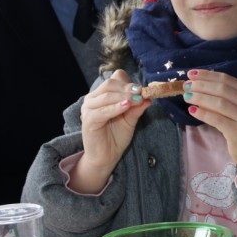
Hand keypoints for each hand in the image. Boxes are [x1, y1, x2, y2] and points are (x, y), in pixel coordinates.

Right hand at [72, 69, 149, 192]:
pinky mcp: (88, 120)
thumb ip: (136, 107)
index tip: (141, 89)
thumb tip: (148, 97)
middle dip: (127, 88)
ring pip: (106, 95)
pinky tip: (126, 106)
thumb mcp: (130, 119)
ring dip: (123, 96)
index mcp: (101, 95)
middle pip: (110, 84)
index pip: (114, 80)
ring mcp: (88, 109)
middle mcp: (92, 99)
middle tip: (140, 92)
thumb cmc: (116, 136)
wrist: (106, 156)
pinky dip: (115, 107)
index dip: (128, 82)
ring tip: (136, 99)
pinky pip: (102, 111)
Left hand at [183, 69, 236, 183]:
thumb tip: (196, 85)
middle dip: (201, 85)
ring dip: (200, 98)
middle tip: (186, 86)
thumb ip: (223, 97)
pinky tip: (192, 110)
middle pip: (222, 89)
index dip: (207, 75)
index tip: (191, 74)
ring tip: (186, 96)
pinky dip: (202, 113)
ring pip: (219, 102)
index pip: (226, 79)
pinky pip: (216, 119)